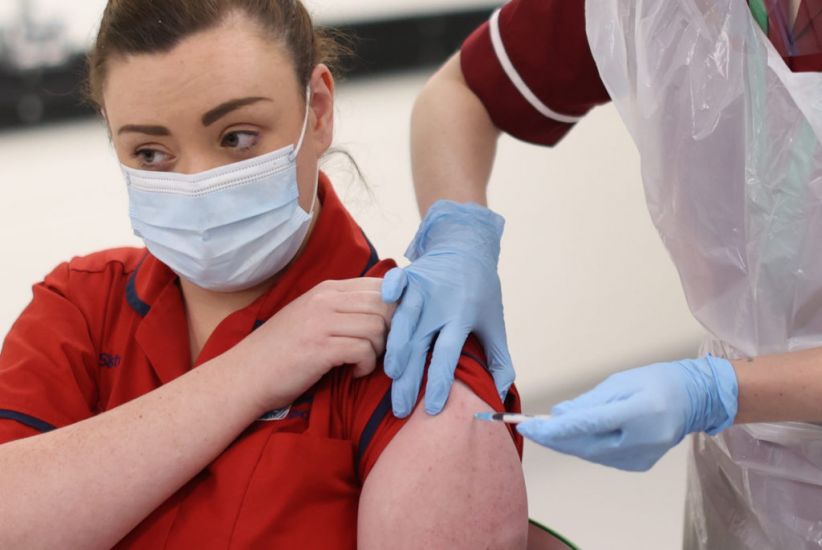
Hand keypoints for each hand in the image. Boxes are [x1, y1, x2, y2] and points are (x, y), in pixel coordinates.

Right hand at [240, 278, 394, 412]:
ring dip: (379, 350)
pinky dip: (366, 365)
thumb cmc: (282, 350)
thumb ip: (343, 307)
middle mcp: (325, 299)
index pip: (380, 285)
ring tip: (362, 362)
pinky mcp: (320, 348)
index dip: (396, 307)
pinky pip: (364, 350)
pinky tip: (354, 372)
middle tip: (379, 349)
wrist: (246, 374)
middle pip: (385, 304)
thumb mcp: (312, 316)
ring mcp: (322, 322)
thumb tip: (386, 309)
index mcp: (327, 289)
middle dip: (392, 330)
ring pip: (378, 327)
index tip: (391, 329)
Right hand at [382, 201, 514, 417]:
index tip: (434, 408)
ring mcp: (422, 288)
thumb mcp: (494, 324)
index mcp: (462, 317)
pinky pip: (393, 286)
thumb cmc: (481, 291)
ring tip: (388, 376)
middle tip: (400, 409)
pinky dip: (386, 296)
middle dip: (409, 379)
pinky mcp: (408, 275)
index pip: (448, 355)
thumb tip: (498, 394)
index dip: (440, 381)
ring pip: (402, 322)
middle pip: (420, 345)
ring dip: (394, 349)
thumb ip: (499, 360)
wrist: (468, 247)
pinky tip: (375, 315)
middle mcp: (440, 304)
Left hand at [516, 356, 737, 470]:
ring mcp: (640, 457)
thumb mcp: (619, 382)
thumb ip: (587, 402)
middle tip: (528, 429)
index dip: (553, 429)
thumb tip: (557, 416)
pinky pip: (601, 457)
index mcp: (638, 412)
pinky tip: (573, 436)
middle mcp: (640, 440)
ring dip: (565, 442)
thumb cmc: (658, 382)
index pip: (586, 425)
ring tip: (545, 429)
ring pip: (590, 454)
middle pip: (584, 445)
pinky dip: (584, 446)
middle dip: (552, 438)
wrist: (693, 400)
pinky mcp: (638, 465)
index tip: (528, 427)